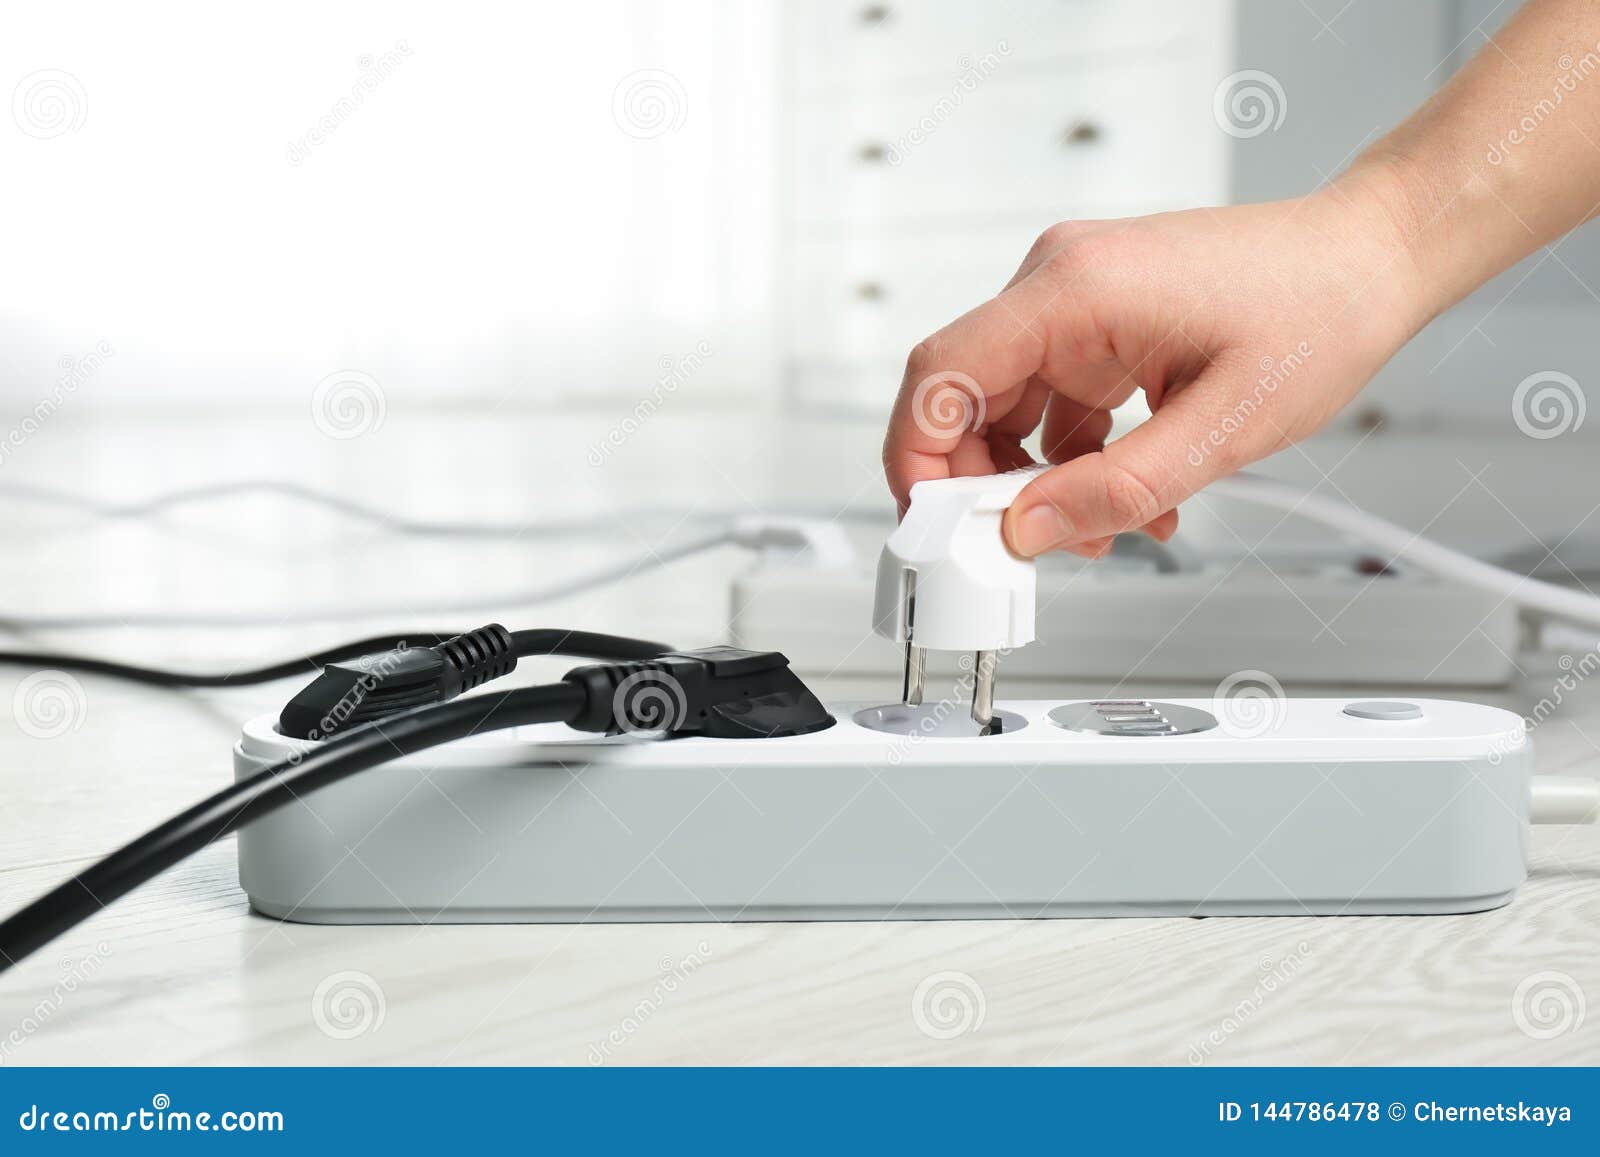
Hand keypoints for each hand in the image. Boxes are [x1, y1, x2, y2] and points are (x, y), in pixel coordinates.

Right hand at [882, 171, 1429, 557]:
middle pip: (963, 395)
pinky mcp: (1096, 321)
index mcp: (1074, 289)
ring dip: (1036, 479)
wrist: (1371, 259)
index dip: (916, 459)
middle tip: (1021, 547)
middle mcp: (1060, 282)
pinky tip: (1129, 493)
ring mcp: (1075, 299)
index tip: (929, 527)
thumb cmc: (1319, 311)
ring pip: (1006, 406)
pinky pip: (1050, 399)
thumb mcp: (1223, 427)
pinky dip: (1072, 456)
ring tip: (1103, 527)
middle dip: (983, 485)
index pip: (941, 374)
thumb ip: (1115, 488)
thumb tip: (1027, 530)